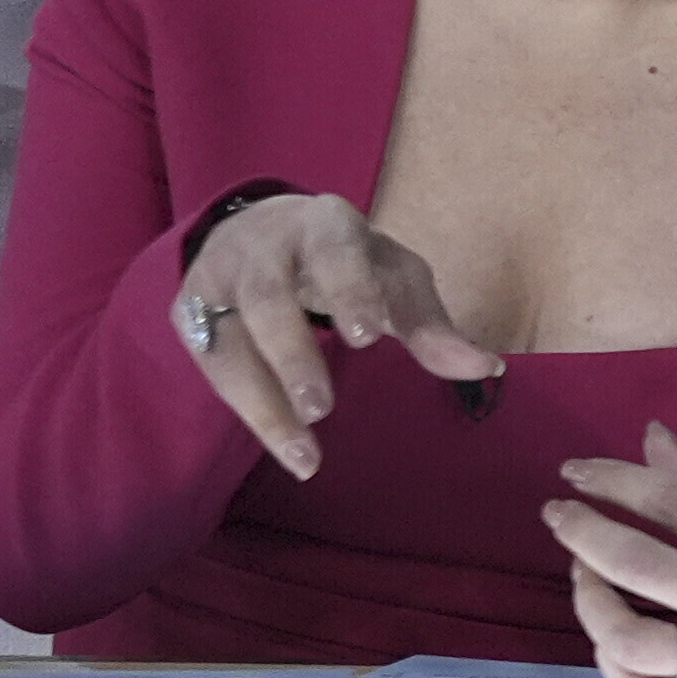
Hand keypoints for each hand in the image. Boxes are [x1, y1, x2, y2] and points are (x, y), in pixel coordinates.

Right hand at [176, 191, 497, 479]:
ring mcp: (219, 277)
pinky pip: (212, 365)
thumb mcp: (394, 278)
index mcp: (325, 225)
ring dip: (263, 400)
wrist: (262, 229)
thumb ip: (430, 325)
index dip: (347, 291)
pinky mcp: (190, 311)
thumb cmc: (346, 261)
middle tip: (321, 407)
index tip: (363, 336)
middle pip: (269, 299)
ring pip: (229, 340)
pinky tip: (283, 445)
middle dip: (293, 354)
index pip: (335, 252)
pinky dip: (248, 409)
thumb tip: (486, 369)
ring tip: (303, 452)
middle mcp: (263, 246)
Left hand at [547, 424, 676, 677]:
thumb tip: (649, 442)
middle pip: (636, 563)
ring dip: (588, 600)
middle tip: (559, 516)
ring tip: (585, 578)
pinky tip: (609, 636)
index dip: (613, 482)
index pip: (673, 502)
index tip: (576, 474)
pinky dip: (610, 659)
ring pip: (625, 637)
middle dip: (581, 532)